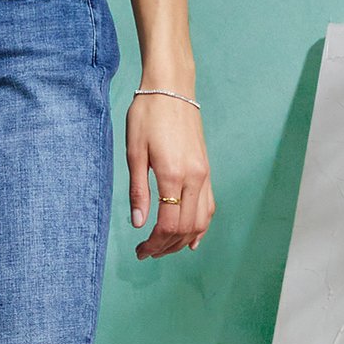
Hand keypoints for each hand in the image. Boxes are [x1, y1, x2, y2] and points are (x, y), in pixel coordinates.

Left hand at [127, 93, 211, 256]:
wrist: (171, 89)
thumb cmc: (147, 116)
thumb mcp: (134, 152)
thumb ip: (138, 190)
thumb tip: (138, 223)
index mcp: (173, 175)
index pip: (168, 224)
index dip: (154, 244)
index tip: (140, 251)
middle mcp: (195, 178)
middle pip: (186, 228)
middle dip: (167, 247)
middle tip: (147, 253)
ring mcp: (204, 174)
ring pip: (201, 221)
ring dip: (183, 240)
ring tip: (164, 249)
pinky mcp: (207, 169)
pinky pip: (209, 206)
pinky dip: (201, 226)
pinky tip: (192, 238)